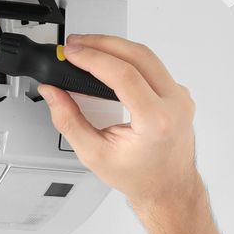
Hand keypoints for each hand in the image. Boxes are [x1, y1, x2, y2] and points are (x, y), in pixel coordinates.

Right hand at [38, 34, 203, 220]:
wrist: (168, 189)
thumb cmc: (139, 178)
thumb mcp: (94, 154)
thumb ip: (68, 121)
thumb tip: (53, 93)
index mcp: (156, 122)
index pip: (124, 75)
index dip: (94, 58)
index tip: (73, 52)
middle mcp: (174, 105)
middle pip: (139, 55)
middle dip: (103, 43)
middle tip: (77, 44)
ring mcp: (180, 97)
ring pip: (148, 56)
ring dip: (116, 47)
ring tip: (89, 48)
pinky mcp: (179, 94)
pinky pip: (154, 66)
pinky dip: (130, 59)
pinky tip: (112, 62)